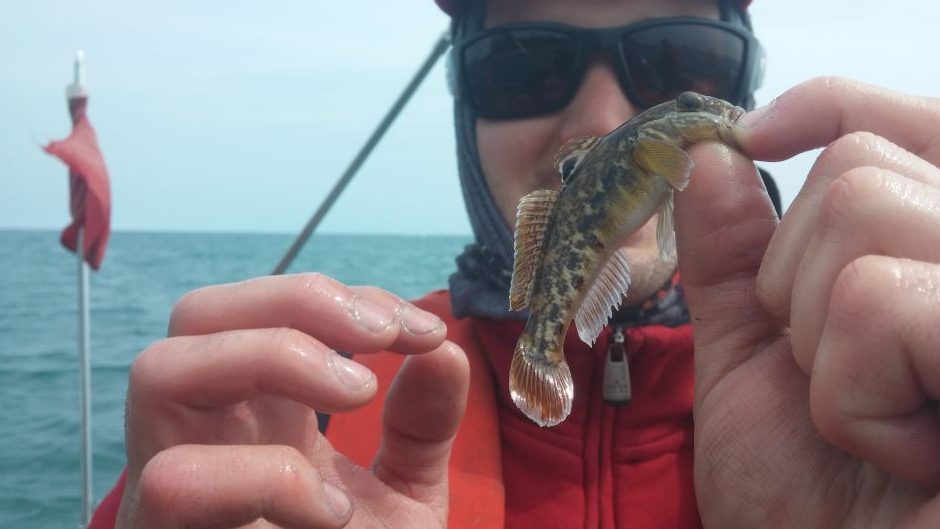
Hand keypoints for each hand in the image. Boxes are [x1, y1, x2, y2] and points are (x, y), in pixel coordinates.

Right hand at [117, 273, 468, 527]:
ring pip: (159, 370)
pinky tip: (331, 511)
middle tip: (380, 338)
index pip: (268, 311)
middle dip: (295, 300)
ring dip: (272, 356)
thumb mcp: (404, 499)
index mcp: (262, 415)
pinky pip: (179, 480)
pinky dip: (267, 476)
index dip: (345, 299)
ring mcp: (175, 486)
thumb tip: (446, 351)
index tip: (425, 332)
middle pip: (197, 312)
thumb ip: (423, 426)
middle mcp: (209, 435)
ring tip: (356, 392)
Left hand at [675, 77, 939, 527]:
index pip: (913, 126)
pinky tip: (905, 455)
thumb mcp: (755, 362)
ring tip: (868, 418)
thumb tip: (711, 158)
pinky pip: (883, 302)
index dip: (837, 106)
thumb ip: (735, 260)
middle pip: (862, 172)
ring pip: (870, 214)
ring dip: (820, 340)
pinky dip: (850, 393)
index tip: (757, 132)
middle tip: (829, 375)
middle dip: (794, 285)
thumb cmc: (807, 500)